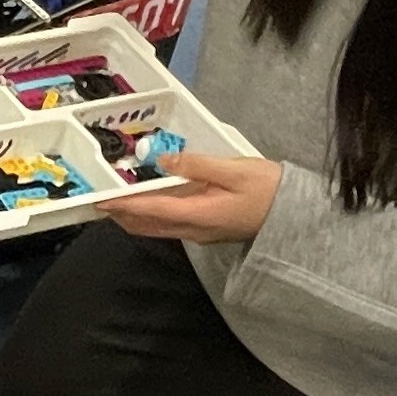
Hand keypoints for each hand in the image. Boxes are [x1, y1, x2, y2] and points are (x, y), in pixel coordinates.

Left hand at [94, 151, 279, 243]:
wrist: (296, 218)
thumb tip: (163, 161)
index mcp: (198, 214)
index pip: (151, 210)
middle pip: (148, 226)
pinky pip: (170, 226)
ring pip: (158, 229)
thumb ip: (197, 165)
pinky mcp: (207, 231)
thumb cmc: (269, 190)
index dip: (123, 205)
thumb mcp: (235, 170)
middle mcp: (194, 230)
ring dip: (136, 217)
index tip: (100, 201)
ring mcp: (201, 234)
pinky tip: (151, 201)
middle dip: (122, 215)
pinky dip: (153, 215)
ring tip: (118, 201)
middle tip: (101, 200)